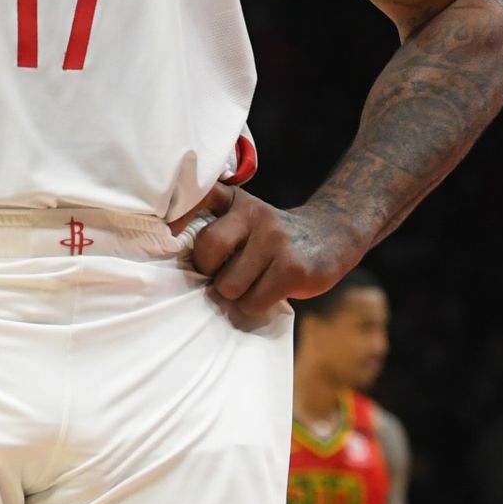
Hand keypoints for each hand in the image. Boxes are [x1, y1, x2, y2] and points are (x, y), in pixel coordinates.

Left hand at [190, 188, 362, 316]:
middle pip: (207, 251)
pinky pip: (253, 302)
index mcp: (236, 201)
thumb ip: (217, 229)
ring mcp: (275, 239)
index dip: (178, 215)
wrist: (332, 236)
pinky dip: (254, 306)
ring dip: (236, 295)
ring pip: (229, 285)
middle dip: (210, 272)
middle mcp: (254, 214)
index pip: (200, 196)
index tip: (170, 234)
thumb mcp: (245, 219)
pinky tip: (269, 293)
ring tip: (253, 284)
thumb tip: (179, 270)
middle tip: (226, 275)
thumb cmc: (272, 238)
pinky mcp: (292, 267)